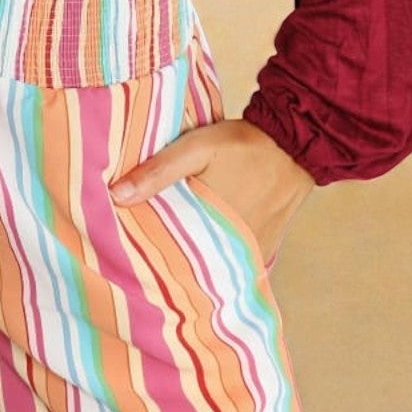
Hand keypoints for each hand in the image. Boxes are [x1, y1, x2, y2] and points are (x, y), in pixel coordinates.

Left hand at [107, 116, 314, 266]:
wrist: (294, 145)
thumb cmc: (242, 145)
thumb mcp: (195, 148)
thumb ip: (158, 171)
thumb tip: (117, 196)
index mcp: (209, 227)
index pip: (168, 255)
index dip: (146, 255)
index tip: (125, 255)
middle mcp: (232, 249)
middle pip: (191, 264)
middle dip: (168, 263)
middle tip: (142, 259)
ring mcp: (251, 253)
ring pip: (214, 267)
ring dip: (194, 264)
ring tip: (169, 258)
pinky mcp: (265, 249)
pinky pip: (236, 264)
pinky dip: (219, 261)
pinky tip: (202, 254)